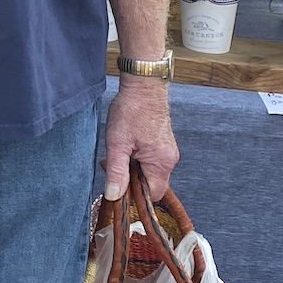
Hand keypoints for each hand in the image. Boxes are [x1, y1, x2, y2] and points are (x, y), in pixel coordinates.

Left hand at [101, 79, 178, 200]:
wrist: (143, 86)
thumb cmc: (131, 111)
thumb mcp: (117, 144)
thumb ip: (116, 172)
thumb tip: (114, 196)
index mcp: (161, 163)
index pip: (151, 195)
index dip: (134, 195)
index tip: (117, 184)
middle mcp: (169, 160)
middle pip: (150, 185)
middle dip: (130, 180)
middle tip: (113, 164)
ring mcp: (168, 152)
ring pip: (149, 173)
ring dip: (132, 169)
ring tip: (119, 152)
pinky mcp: (163, 144)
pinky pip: (151, 162)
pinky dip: (137, 160)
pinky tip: (126, 147)